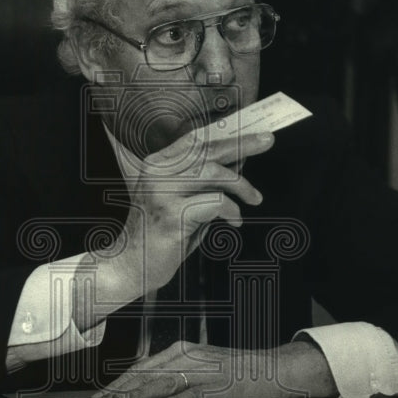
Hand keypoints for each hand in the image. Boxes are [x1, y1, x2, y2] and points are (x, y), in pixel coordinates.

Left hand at [90, 340, 336, 397]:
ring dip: (139, 395)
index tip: (100, 396)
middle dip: (120, 389)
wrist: (275, 369)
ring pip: (165, 382)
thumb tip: (146, 395)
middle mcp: (189, 356)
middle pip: (147, 373)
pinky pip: (193, 394)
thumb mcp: (201, 371)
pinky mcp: (220, 385)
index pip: (143, 367)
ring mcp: (205, 371)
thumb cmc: (236, 374)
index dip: (119, 382)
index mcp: (182, 351)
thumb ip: (175, 379)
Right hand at [111, 130, 275, 294]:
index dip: (226, 134)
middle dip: (242, 144)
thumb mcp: (181, 199)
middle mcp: (156, 172)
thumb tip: (238, 160)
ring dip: (241, 185)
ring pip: (214, 173)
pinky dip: (232, 210)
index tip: (253, 133)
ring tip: (254, 198)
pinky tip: (235, 221)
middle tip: (267, 141)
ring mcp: (161, 193)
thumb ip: (203, 180)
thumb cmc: (161, 233)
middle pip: (207, 150)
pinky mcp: (171, 215)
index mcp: (157, 164)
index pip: (196, 140)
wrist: (130, 265)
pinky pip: (214, 202)